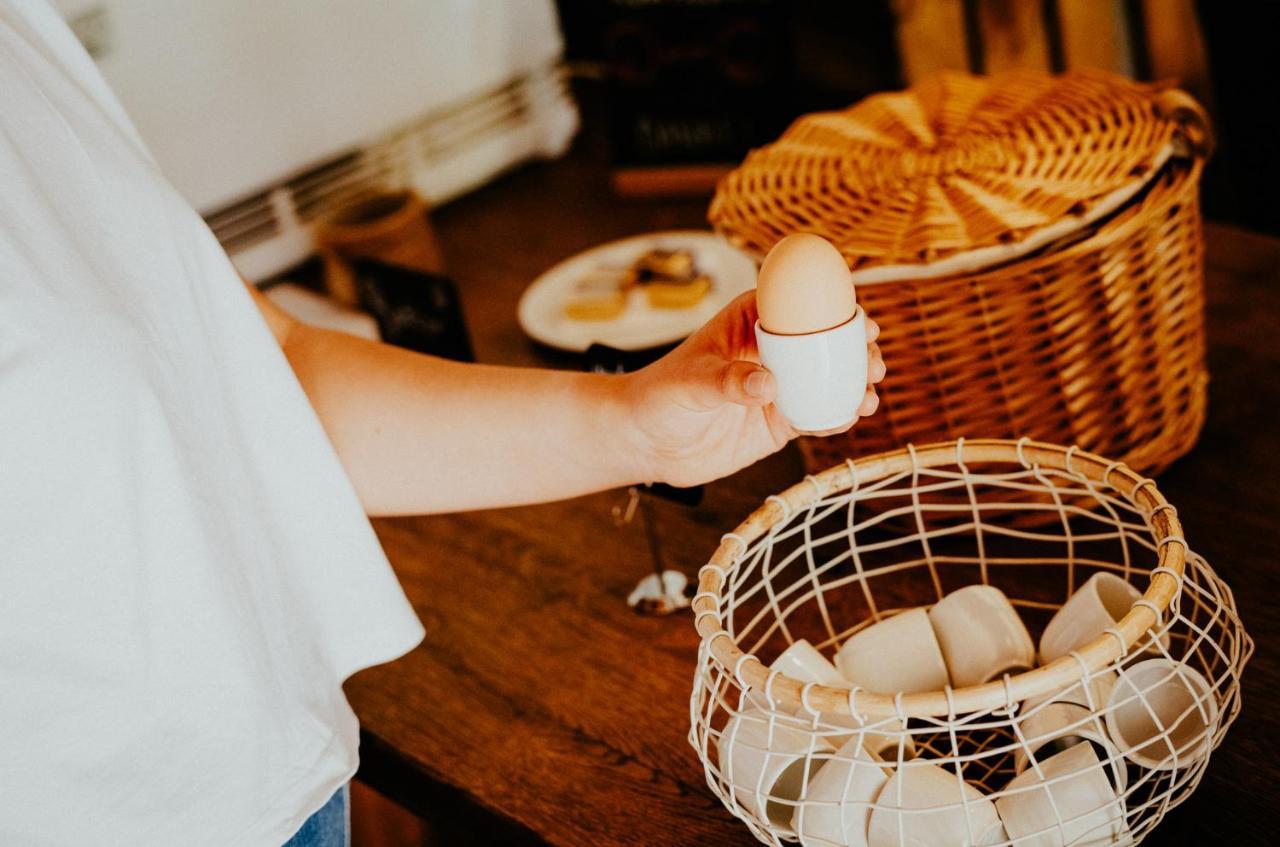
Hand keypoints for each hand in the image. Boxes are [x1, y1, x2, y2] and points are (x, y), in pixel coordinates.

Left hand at [622, 292, 884, 487]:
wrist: (647, 443)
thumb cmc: (658, 397)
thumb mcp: (690, 383)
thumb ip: (727, 381)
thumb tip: (767, 384)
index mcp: (748, 323)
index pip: (795, 305)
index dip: (833, 309)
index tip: (861, 319)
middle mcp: (768, 352)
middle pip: (823, 343)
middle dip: (856, 349)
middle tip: (873, 361)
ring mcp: (777, 387)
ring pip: (827, 380)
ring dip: (854, 384)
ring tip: (869, 395)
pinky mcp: (778, 422)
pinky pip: (816, 415)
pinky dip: (837, 416)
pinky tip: (851, 418)